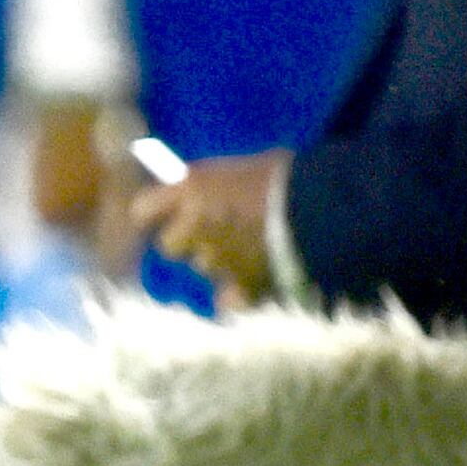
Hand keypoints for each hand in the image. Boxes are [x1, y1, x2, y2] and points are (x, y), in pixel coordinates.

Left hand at [131, 147, 287, 301]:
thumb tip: (213, 193)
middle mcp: (193, 227)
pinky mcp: (240, 288)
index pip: (143, 209)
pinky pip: (229, 298)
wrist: (323, 208)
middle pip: (169, 245)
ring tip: (253, 246)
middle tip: (214, 231)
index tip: (163, 213)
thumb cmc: (288, 175)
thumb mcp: (247, 167)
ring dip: (220, 261)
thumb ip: (219, 185)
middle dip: (186, 241)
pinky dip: (240, 293)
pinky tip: (259, 281)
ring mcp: (215, 261)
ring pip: (204, 267)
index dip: (153, 213)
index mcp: (191, 189)